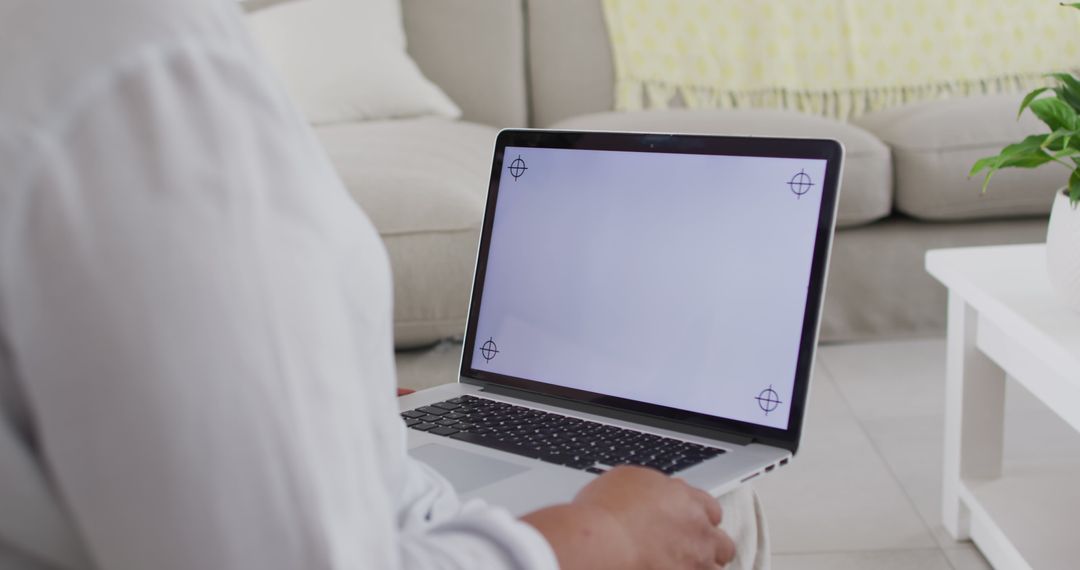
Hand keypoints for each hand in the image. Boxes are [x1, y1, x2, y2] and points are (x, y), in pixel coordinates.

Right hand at [522, 466, 734, 569]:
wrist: (600, 544)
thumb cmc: (603, 512)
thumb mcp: (626, 480)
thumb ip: (653, 486)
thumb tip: (656, 490)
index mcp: (687, 500)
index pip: (711, 510)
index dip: (699, 518)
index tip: (687, 525)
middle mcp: (698, 530)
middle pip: (722, 543)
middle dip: (708, 547)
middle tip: (688, 550)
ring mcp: (696, 561)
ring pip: (715, 569)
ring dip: (701, 567)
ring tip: (679, 566)